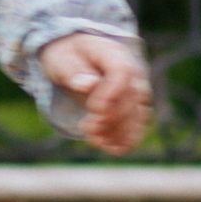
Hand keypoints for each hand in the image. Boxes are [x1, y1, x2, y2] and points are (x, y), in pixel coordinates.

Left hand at [41, 33, 150, 155]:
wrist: (73, 59)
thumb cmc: (67, 56)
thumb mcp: (62, 59)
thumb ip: (74, 71)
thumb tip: (88, 84)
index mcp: (114, 54)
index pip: (123, 72)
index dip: (112, 93)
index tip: (94, 108)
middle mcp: (131, 72)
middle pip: (134, 96)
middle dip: (112, 116)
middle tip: (88, 127)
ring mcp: (134, 92)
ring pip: (138, 114)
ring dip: (118, 131)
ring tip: (95, 140)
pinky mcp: (131, 109)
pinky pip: (137, 126)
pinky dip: (126, 140)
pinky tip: (109, 147)